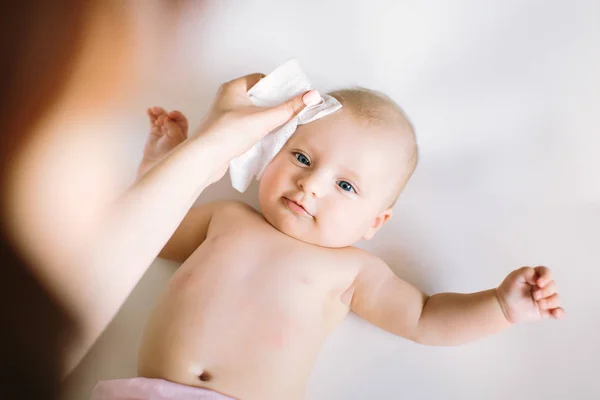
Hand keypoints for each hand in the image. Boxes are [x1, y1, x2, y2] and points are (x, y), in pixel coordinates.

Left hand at [196, 73, 319, 161]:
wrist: (205, 159)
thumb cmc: (227, 134)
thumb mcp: (264, 118)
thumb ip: (289, 108)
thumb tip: (311, 96)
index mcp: (233, 88)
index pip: (261, 79)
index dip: (277, 86)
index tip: (291, 94)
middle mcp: (227, 99)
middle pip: (258, 96)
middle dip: (273, 104)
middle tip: (288, 110)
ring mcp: (225, 116)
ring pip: (252, 112)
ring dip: (265, 118)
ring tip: (278, 124)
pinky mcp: (226, 132)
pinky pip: (246, 126)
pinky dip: (257, 129)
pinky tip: (265, 137)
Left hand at [496, 266, 564, 323]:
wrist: (504, 306)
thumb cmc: (509, 289)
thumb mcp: (515, 277)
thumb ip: (527, 272)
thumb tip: (538, 278)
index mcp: (536, 276)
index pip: (547, 272)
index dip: (546, 277)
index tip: (538, 283)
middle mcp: (543, 287)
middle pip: (553, 286)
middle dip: (546, 291)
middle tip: (534, 296)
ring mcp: (545, 299)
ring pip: (557, 298)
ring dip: (550, 302)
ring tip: (539, 304)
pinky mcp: (546, 311)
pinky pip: (559, 312)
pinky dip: (560, 313)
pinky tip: (554, 313)